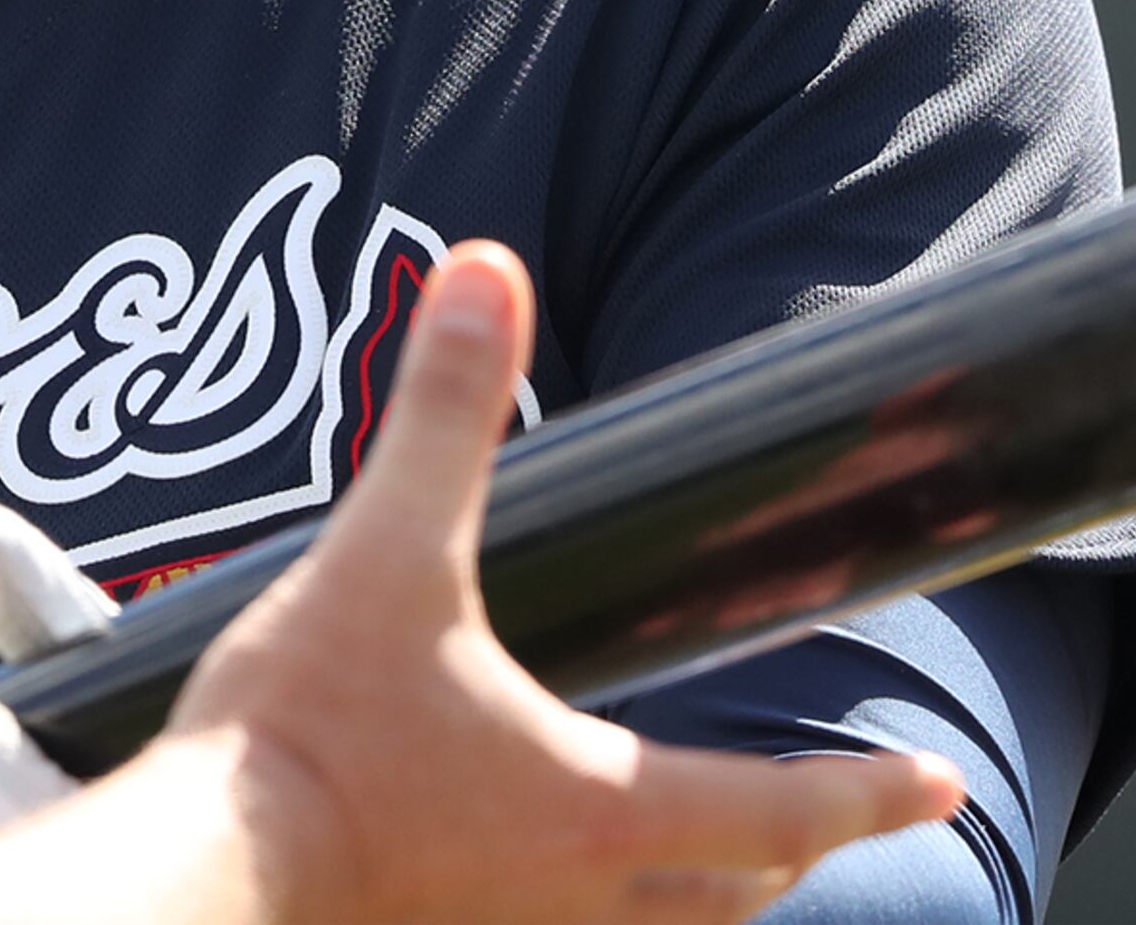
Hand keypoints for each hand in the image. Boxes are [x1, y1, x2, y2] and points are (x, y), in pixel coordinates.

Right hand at [0, 243, 963, 924]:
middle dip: (784, 856)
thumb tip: (487, 274)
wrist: (198, 874)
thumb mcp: (384, 547)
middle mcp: (570, 895)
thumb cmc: (306, 730)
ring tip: (701, 858)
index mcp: (596, 804)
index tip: (937, 780)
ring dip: (689, 896)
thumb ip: (444, 415)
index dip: (865, 789)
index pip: (779, 808)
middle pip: (726, 896)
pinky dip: (578, 914)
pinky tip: (528, 874)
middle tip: (819, 822)